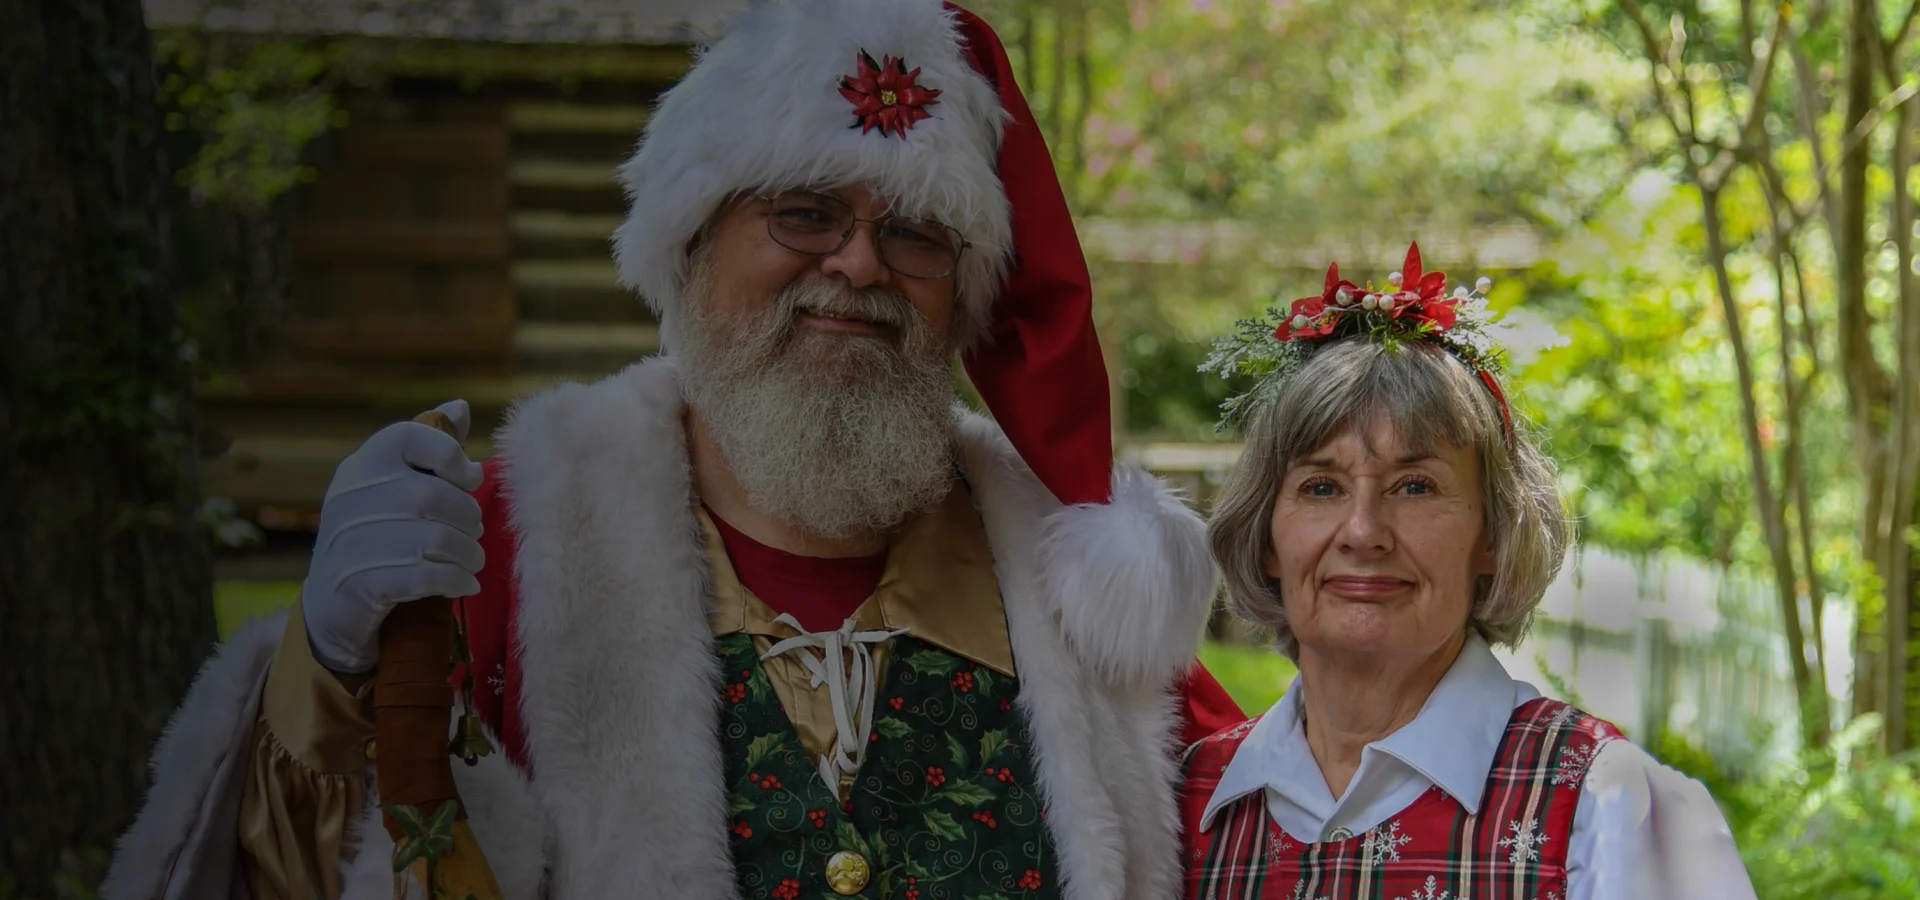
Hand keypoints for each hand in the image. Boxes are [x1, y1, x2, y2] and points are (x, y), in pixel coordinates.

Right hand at [301, 399, 486, 673]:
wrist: (331, 601)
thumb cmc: (375, 533)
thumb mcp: (391, 486)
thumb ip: (429, 448)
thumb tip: (461, 407)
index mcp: (360, 464)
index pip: (409, 435)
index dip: (451, 454)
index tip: (470, 478)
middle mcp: (351, 497)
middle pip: (434, 494)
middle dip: (468, 516)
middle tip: (475, 532)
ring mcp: (354, 540)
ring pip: (436, 537)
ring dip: (468, 552)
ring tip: (473, 559)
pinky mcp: (363, 582)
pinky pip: (427, 576)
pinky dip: (456, 580)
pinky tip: (465, 583)